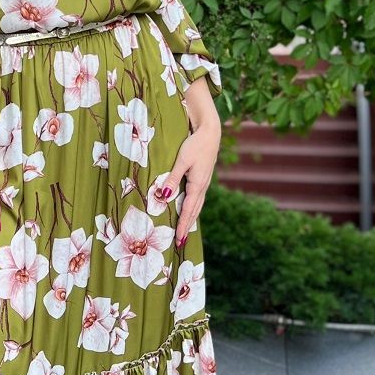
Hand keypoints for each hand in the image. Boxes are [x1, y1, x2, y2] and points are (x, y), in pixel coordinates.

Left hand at [158, 114, 220, 247]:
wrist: (210, 132)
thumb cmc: (194, 144)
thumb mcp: (181, 161)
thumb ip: (172, 179)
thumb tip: (164, 197)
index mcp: (197, 185)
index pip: (188, 210)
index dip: (183, 225)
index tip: (179, 239)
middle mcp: (202, 186)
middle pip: (194, 211)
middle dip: (187, 226)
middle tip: (181, 242)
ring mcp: (204, 182)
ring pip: (197, 205)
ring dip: (191, 218)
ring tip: (185, 230)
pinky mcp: (203, 177)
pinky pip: (198, 198)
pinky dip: (194, 208)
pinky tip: (190, 209)